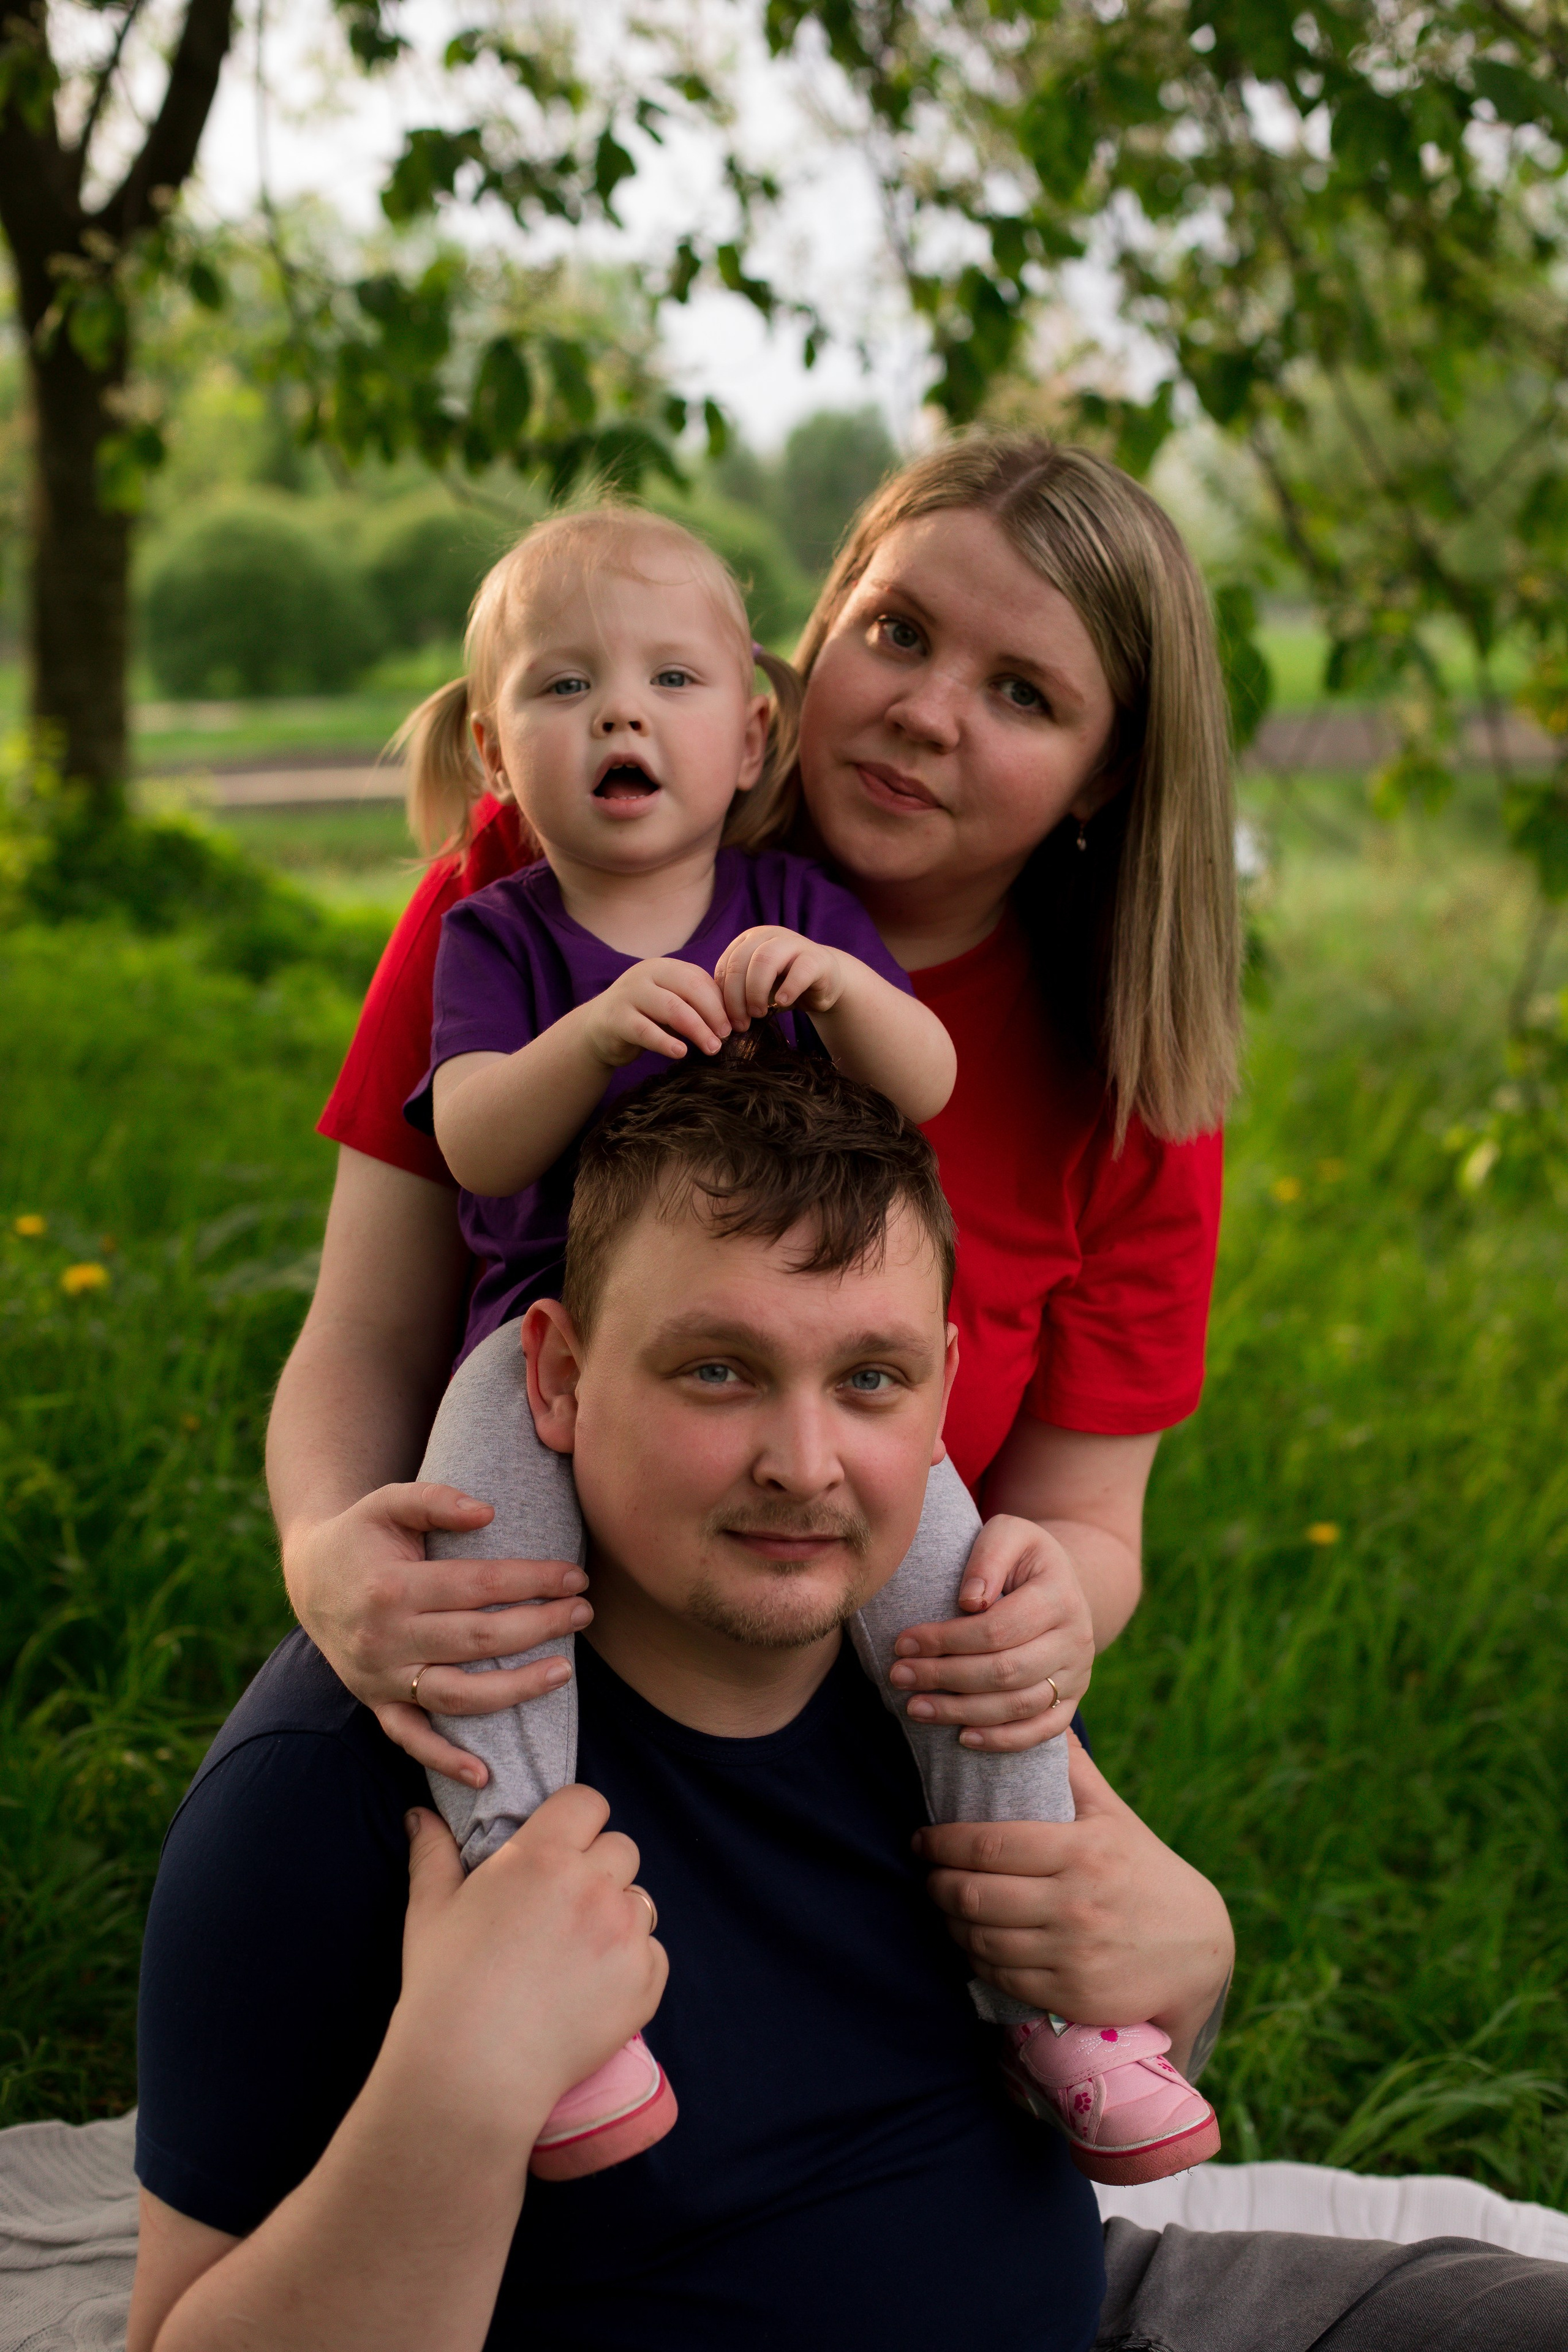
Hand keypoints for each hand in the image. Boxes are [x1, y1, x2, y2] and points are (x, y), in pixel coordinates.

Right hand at [282, 1483, 593, 1786]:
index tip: (575, 1576)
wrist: (310, 1578)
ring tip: (563, 1671)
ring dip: (515, 1689)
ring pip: (455, 1695)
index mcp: (391, 1586)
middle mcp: (385, 1638)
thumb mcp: (386, 1502)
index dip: (533, 1580)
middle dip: (539, 1627)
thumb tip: (487, 1513)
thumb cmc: (362, 1535)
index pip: (478, 1586)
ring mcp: (380, 1678)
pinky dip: (444, 1760)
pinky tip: (484, 1773)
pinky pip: (410, 1739)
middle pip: (477, 1639)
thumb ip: (434, 1500)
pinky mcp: (375, 1703)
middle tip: (583, 1613)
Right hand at [393, 1789, 667, 2146]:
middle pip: (621, 1848)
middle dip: (598, 1868)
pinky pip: (654, 1953)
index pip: (588, 1802)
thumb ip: (433, 1853)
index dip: (576, 1819)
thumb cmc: (445, 1986)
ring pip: (640, 1901)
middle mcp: (593, 1886)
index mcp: (543, 1856)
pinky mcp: (646, 1983)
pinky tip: (592, 1987)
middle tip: (564, 1906)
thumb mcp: (430, 1910)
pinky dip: (632, 1965)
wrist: (473, 2072)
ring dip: (617, 1915)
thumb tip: (421, 1815)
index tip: (561, 1844)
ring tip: (576, 1952)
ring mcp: (625, 1935)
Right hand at [582, 958, 730, 1068]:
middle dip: (713, 1014)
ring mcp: (628, 994)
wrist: (597, 1028)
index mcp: (664, 968)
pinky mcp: (616, 1019)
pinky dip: (666, 1042)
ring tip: (712, 1048)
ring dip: (696, 1029)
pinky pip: (645, 1030)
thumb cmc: (644, 1017)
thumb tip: (733, 1021)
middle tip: (725, 1037)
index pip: (699, 979)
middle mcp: (645, 975)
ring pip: (671, 1008)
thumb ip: (695, 1006)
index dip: (720, 1002)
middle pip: (689, 989)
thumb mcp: (670, 1006)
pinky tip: (680, 1053)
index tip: (735, 1025)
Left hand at [714, 926, 847, 1027]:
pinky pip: (799, 970)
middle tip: (740, 1023)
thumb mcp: (756, 987)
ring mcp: (793, 943)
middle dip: (735, 997)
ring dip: (756, 991)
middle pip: (740, 962)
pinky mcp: (816, 958)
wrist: (825, 982)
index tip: (726, 1020)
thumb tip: (716, 1016)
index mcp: (749, 940)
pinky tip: (782, 1003)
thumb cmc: (784, 985)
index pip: (725, 965)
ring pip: (764, 960)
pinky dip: (788, 989)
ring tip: (759, 1013)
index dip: (722, 995)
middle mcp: (768, 935)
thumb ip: (737, 993)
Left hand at [887, 1514, 1093, 1750]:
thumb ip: (989, 1555)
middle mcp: (1076, 1639)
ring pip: (1019, 1706)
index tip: (902, 1642)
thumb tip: (969, 1601)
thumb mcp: (1008, 1533)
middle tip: (899, 1675)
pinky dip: (1003, 1740)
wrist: (1061, 1583)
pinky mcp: (1070, 1701)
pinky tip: (962, 1737)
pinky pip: (1041, 1731)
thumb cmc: (1021, 1557)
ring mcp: (1076, 1675)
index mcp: (1059, 1595)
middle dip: (944, 1676)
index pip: (996, 1629)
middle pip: (1005, 1671)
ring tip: (915, 1708)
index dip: (946, 1640)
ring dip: (962, 1712)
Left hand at [915, 1735, 1233, 2065]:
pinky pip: (1002, 1977)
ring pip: (981, 1939)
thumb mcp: (1114, 1817)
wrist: (1198, 1949)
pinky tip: (970, 1942)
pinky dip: (976, 1959)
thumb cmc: (1144, 1872)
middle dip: (936, 1883)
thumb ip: (1075, 1772)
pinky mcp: (1072, 1994)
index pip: (990, 1844)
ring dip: (949, 1922)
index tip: (921, 1839)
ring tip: (942, 1905)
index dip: (943, 1843)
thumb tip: (1046, 1720)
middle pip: (975, 1894)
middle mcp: (1074, 1903)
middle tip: (926, 1872)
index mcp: (1081, 1850)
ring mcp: (1072, 1953)